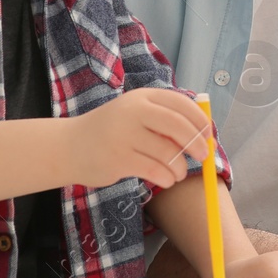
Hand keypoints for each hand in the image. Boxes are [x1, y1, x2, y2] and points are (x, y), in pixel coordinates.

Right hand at [63, 88, 211, 189]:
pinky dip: (167, 178)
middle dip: (197, 143)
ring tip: (178, 173)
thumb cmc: (112, 132)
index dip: (200, 120)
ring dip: (180, 167)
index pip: (181, 104)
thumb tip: (206, 136)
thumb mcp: (136, 116)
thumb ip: (166, 121)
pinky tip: (166, 180)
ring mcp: (124, 135)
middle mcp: (133, 112)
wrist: (68, 147)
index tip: (209, 134)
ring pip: (168, 152)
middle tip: (205, 156)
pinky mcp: (118, 159)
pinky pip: (155, 170)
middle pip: (178, 125)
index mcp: (142, 97)